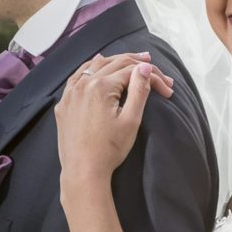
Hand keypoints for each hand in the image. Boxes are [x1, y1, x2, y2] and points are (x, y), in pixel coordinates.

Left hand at [55, 52, 172, 189]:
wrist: (83, 171)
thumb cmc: (110, 149)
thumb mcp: (131, 120)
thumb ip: (139, 90)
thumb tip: (144, 67)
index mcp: (100, 87)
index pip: (131, 71)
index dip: (152, 76)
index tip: (167, 87)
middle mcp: (83, 84)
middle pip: (114, 64)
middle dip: (136, 64)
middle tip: (152, 63)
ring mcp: (71, 93)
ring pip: (94, 66)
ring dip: (114, 61)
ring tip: (130, 60)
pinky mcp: (64, 104)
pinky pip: (77, 77)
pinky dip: (91, 68)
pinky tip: (97, 64)